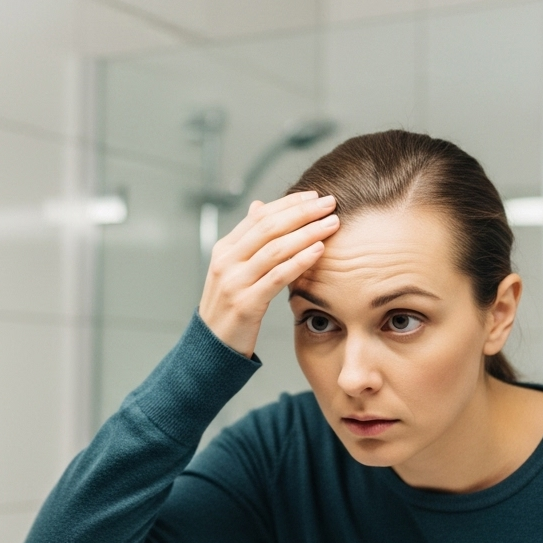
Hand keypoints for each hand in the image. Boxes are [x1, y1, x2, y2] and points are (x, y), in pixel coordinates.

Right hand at [198, 192, 338, 357]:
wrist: (211, 347)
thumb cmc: (229, 307)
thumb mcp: (231, 269)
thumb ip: (246, 239)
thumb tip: (259, 205)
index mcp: (224, 249)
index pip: (259, 216)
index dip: (288, 203)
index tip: (315, 195)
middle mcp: (226, 262)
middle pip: (269, 227)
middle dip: (302, 212)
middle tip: (330, 203)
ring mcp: (234, 282)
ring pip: (276, 249)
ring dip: (307, 232)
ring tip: (332, 223)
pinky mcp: (246, 304)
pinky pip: (278, 276)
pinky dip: (300, 260)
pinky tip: (319, 250)